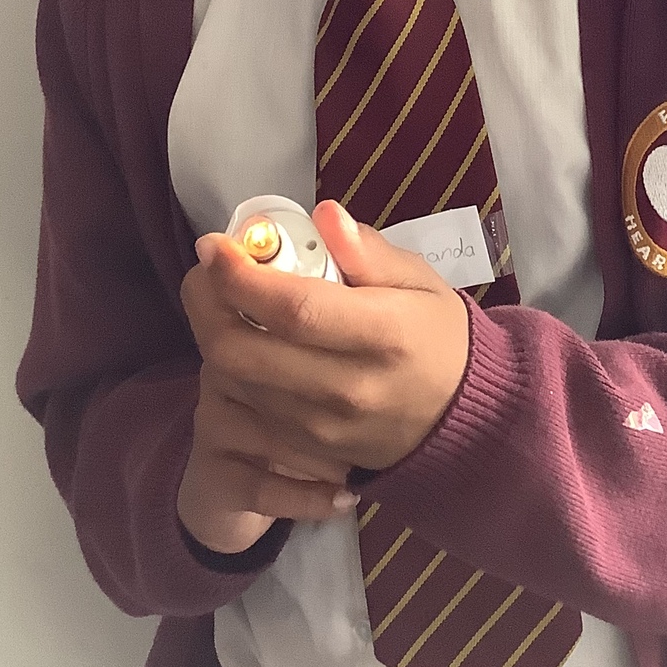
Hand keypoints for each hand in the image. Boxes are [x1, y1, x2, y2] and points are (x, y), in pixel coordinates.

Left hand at [180, 201, 470, 515]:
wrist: (461, 419)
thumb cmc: (437, 335)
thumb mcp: (419, 282)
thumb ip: (369, 251)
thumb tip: (324, 216)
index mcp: (383, 335)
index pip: (294, 309)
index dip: (241, 276)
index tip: (214, 245)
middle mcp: (347, 388)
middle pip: (245, 352)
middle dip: (206, 304)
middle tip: (206, 269)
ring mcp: (321, 428)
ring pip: (235, 382)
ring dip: (213, 333)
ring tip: (222, 296)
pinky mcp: (305, 450)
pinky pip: (244, 410)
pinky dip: (229, 370)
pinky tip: (244, 339)